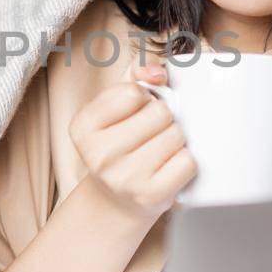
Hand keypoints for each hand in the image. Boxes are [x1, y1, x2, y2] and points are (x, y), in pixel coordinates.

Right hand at [68, 55, 196, 227]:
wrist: (117, 200)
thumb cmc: (121, 144)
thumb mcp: (116, 105)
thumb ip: (136, 75)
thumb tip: (158, 72)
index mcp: (83, 126)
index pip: (134, 92)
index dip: (143, 98)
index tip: (136, 112)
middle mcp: (99, 155)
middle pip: (160, 113)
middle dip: (163, 119)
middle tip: (150, 135)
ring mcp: (124, 178)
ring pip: (177, 135)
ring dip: (175, 139)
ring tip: (158, 151)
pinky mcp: (151, 196)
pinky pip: (187, 161)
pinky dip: (184, 161)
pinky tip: (168, 167)